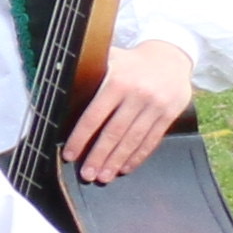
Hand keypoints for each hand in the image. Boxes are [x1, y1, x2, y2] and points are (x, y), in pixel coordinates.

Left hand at [65, 38, 194, 181]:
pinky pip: (152, 139)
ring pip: (133, 139)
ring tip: (104, 177)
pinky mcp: (170, 114)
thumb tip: (60, 81)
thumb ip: (89, 71)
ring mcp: (156, 106)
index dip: (81, 137)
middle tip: (87, 175)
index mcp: (118, 82)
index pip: (94, 116)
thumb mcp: (111, 59)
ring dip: (117, 161)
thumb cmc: (131, 62)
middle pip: (114, 132)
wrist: (171, 56)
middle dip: (99, 156)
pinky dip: (138, 156)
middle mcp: (137, 95)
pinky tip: (126, 167)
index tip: (70, 154)